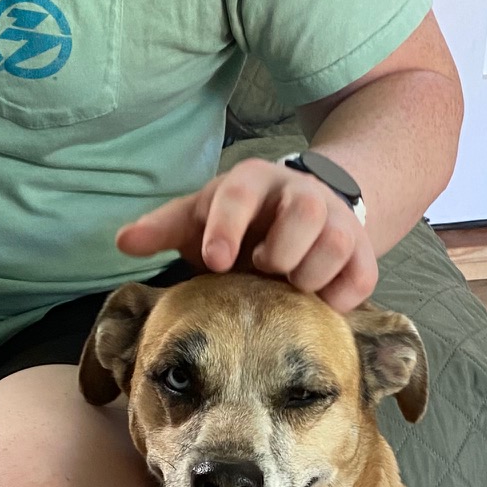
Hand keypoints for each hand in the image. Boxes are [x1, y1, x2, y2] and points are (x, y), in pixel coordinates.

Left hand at [116, 158, 378, 313]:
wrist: (310, 212)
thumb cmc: (243, 222)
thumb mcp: (201, 217)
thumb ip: (165, 229)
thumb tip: (123, 241)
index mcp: (255, 182)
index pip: (240, 193)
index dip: (227, 226)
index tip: (215, 261)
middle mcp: (301, 194)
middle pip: (305, 210)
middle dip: (282, 249)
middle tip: (264, 270)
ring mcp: (338, 223)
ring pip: (339, 243)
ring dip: (312, 274)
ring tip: (291, 287)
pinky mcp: (363, 254)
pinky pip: (362, 278)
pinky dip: (341, 297)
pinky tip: (318, 304)